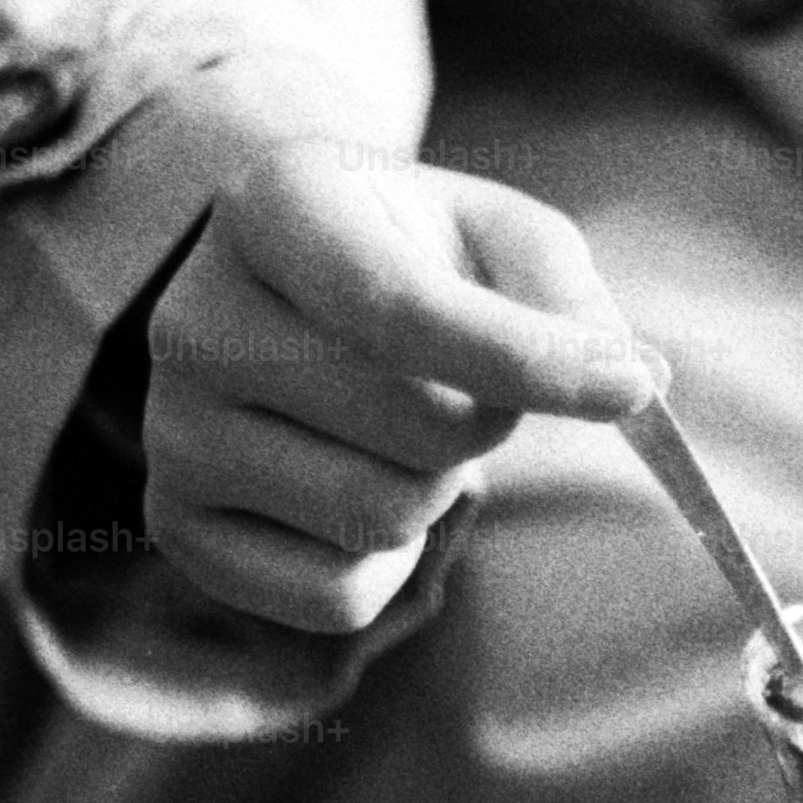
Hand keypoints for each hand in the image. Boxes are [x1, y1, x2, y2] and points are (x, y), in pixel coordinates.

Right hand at [138, 145, 665, 634]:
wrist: (291, 298)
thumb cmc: (412, 259)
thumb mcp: (498, 237)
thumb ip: (565, 297)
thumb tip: (632, 382)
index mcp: (271, 206)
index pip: (401, 313)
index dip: (529, 364)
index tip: (628, 388)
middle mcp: (190, 318)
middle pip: (419, 430)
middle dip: (482, 422)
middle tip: (450, 384)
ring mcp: (170, 432)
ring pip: (383, 520)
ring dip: (434, 492)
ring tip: (393, 432)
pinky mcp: (176, 527)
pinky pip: (337, 597)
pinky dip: (386, 567)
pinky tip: (354, 489)